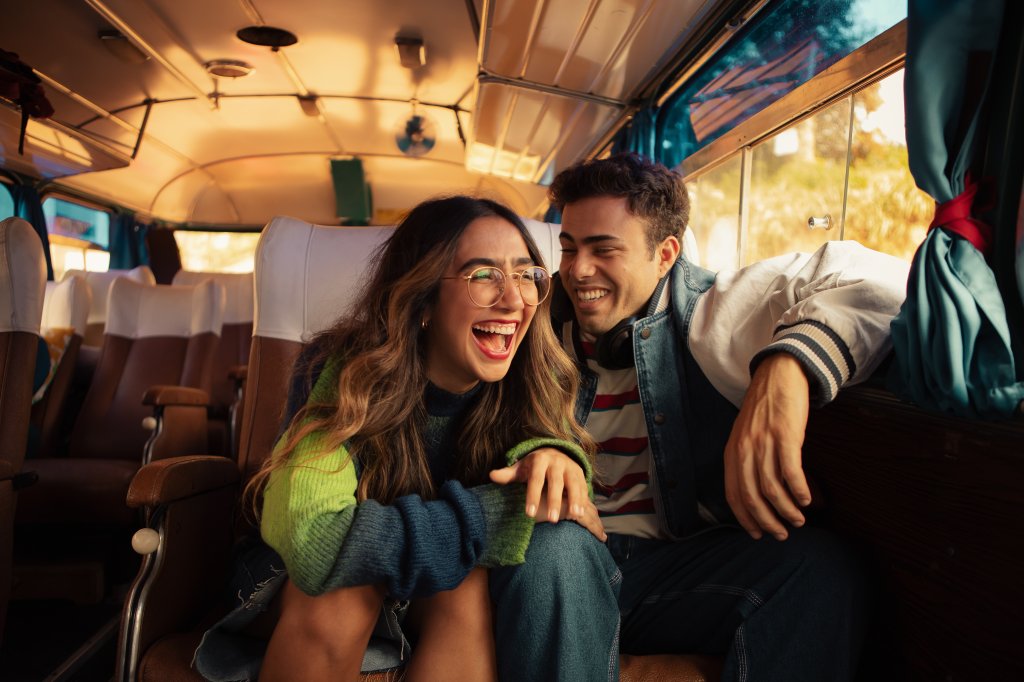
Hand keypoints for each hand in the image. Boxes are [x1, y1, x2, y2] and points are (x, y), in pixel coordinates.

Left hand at [489, 447, 605, 540]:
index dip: (532, 497)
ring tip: (574, 516)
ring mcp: (569, 466)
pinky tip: (581, 512)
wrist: (552, 453)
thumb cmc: (532, 467)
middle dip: (554, 501)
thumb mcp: (520, 469)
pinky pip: (583, 486)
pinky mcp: (580, 472)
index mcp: (539, 460)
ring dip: (575, 499)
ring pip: (573, 483)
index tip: (529, 514)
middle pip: (555, 482)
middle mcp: (556, 461)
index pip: (535, 480)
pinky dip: (583, 498)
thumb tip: (491, 475)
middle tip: (552, 520)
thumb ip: (508, 474)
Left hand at [724, 353, 810, 540]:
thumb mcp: (745, 435)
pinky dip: (799, 490)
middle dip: (767, 521)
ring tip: (798, 520)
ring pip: (772, 488)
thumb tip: (757, 494)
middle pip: (752, 496)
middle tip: (781, 534)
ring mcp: (764, 442)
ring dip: (786, 510)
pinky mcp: (785, 436)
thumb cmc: (764, 409)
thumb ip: (746, 460)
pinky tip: (807, 500)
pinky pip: (791, 471)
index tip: (757, 534)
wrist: (778, 375)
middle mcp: (745, 449)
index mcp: (732, 452)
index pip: (733, 494)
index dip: (745, 518)